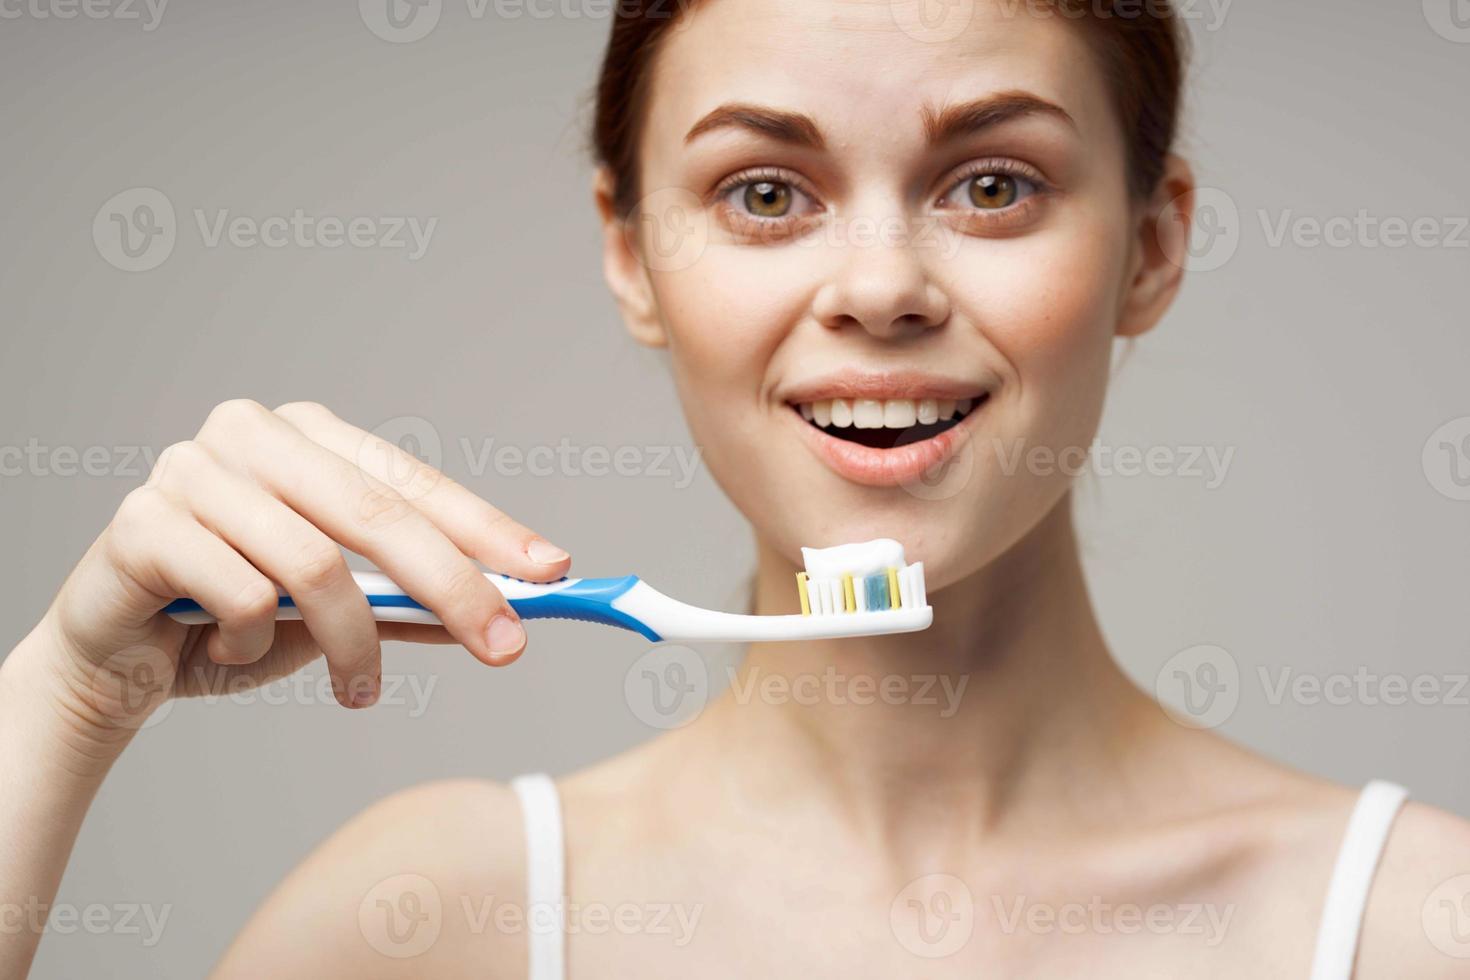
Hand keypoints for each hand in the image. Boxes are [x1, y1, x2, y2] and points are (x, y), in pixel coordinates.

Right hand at [35, 399, 569, 736]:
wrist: (118, 658)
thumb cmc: (235, 620)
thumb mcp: (340, 611)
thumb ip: (413, 599)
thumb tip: (514, 606)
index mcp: (310, 437)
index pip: (415, 481)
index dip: (488, 528)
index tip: (552, 572)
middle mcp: (252, 435)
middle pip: (377, 515)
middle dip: (455, 587)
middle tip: (505, 647)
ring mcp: (193, 470)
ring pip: (314, 564)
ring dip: (351, 644)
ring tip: (359, 692)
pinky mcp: (143, 521)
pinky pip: (239, 593)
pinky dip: (253, 644)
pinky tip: (232, 653)